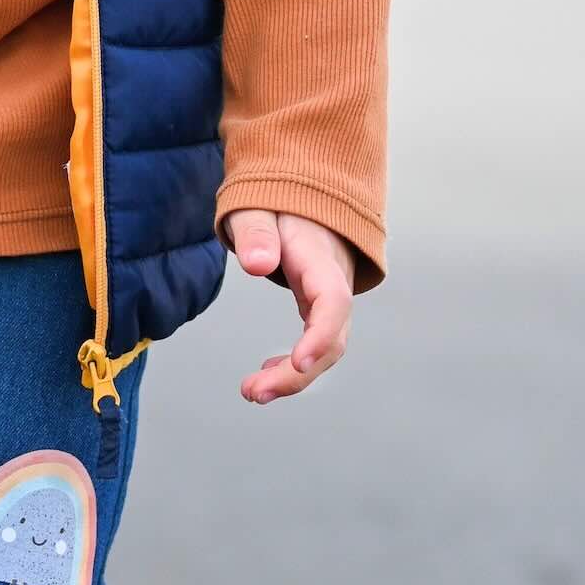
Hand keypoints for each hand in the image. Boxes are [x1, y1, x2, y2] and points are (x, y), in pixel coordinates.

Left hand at [224, 211, 355, 405]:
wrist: (302, 191)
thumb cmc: (278, 198)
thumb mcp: (258, 205)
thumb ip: (256, 232)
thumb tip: (259, 265)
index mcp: (321, 258)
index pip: (333, 302)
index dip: (320, 335)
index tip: (297, 362)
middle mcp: (333, 283)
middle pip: (333, 338)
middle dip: (298, 373)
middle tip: (253, 392)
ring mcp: (329, 298)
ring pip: (326, 349)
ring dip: (293, 376)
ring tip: (252, 391)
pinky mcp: (317, 305)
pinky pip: (315, 343)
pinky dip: (292, 364)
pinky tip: (264, 371)